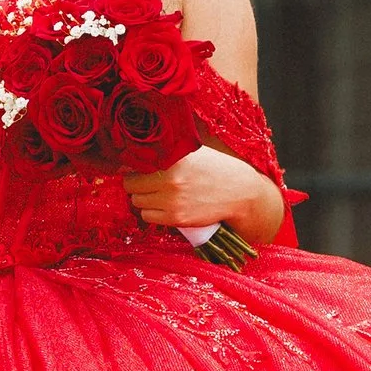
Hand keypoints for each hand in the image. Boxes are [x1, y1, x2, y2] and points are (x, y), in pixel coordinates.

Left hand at [125, 148, 279, 240]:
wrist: (239, 193)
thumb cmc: (216, 169)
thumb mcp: (193, 152)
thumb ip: (168, 153)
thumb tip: (137, 154)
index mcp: (173, 159)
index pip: (134, 164)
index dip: (134, 167)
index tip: (137, 168)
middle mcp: (170, 179)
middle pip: (131, 185)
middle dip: (136, 183)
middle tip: (146, 182)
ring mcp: (172, 201)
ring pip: (137, 202)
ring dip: (143, 198)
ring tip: (156, 194)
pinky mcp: (177, 218)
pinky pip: (148, 216)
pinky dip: (152, 212)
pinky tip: (162, 205)